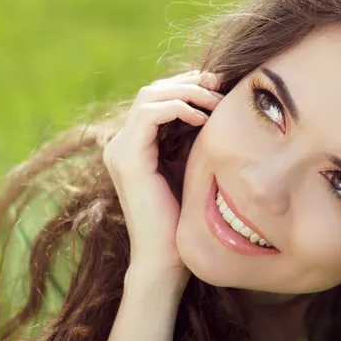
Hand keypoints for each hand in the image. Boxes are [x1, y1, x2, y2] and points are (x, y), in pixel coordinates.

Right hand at [103, 71, 222, 280]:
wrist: (168, 257)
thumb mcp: (190, 167)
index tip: (219, 88)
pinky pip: (149, 115)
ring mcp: (120, 150)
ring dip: (187, 93)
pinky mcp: (127, 159)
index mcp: (135, 145)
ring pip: (149, 96)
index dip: (187, 87)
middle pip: (152, 91)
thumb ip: (192, 139)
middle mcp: (122, 143)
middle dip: (189, 83)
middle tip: (219, 85)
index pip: (157, 98)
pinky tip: (203, 119)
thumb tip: (215, 109)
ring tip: (216, 102)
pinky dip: (178, 109)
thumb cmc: (184, 217)